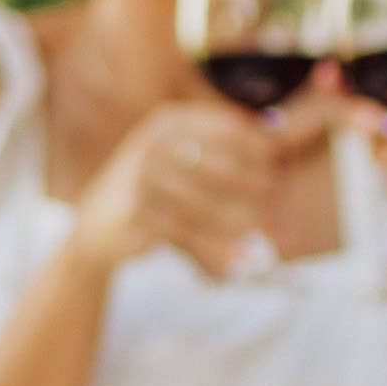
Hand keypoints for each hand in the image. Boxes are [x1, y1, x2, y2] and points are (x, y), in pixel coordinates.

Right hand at [68, 102, 310, 279]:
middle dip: (263, 196)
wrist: (97, 230)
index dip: (267, 153)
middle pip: (228, 169)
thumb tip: (285, 141)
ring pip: (211, 206)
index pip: (234, 131)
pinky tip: (239, 264)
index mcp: (173, 121)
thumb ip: (227, 153)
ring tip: (273, 243)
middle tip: (287, 220)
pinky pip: (188, 234)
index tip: (290, 174)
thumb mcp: (183, 163)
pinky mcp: (137, 212)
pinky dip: (216, 252)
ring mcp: (143, 175)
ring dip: (245, 228)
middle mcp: (156, 141)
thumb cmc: (156, 196)